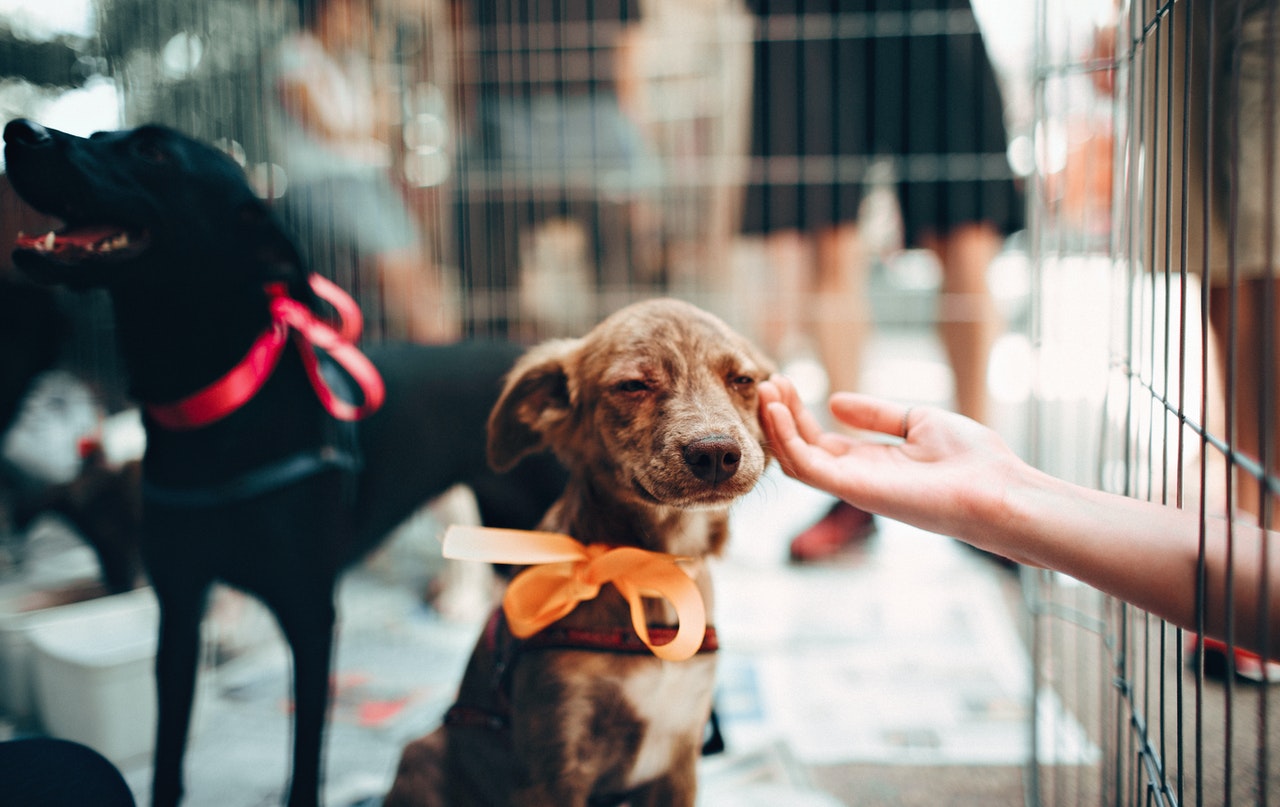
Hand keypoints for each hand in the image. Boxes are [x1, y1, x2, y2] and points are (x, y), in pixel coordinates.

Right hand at [758, 375, 1021, 542]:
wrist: (998, 489)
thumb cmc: (972, 460)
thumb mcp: (919, 421)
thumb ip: (877, 415)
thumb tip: (834, 402)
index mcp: (872, 463)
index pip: (819, 441)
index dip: (797, 413)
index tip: (784, 381)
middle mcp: (857, 477)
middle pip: (802, 448)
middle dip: (781, 415)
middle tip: (767, 382)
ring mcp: (854, 486)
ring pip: (795, 459)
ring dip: (776, 425)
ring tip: (767, 390)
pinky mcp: (855, 490)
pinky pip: (807, 466)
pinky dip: (786, 438)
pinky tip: (778, 410)